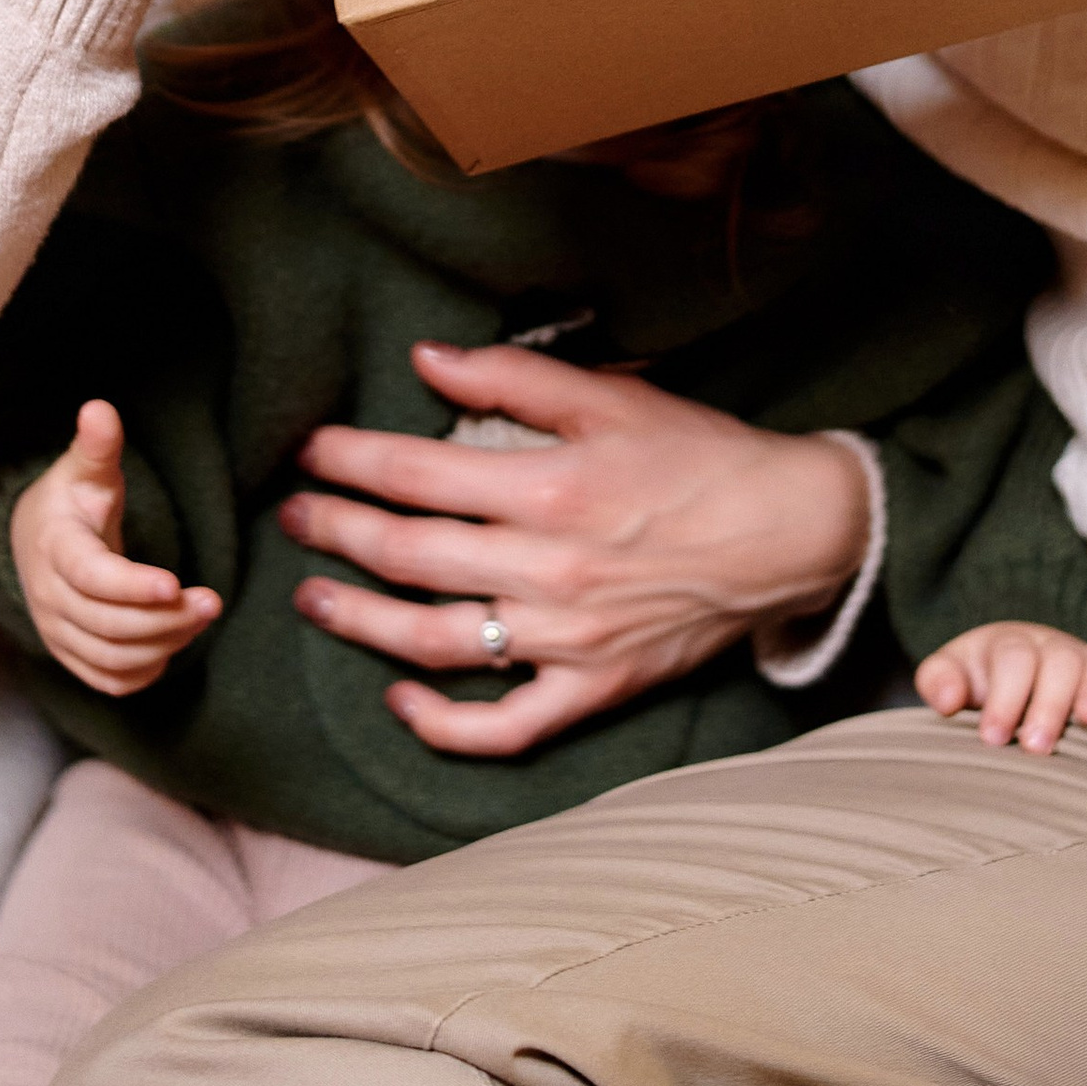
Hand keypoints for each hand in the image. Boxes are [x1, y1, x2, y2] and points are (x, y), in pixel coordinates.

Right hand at [9, 399, 218, 698]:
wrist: (33, 541)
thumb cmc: (70, 502)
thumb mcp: (84, 470)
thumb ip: (97, 446)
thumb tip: (99, 408)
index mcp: (55, 548)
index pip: (91, 577)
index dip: (131, 586)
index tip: (175, 583)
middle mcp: (50, 598)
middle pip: (108, 625)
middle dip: (164, 619)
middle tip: (212, 601)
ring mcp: (57, 632)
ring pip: (111, 657)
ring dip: (163, 645)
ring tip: (202, 616)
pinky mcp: (70, 655)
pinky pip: (107, 680)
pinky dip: (143, 672)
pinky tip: (173, 646)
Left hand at [281, 343, 870, 758]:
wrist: (794, 533)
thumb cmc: (703, 458)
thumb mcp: (613, 396)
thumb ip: (514, 376)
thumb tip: (426, 359)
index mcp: (552, 489)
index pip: (416, 475)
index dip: (349, 461)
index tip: (309, 450)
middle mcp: (551, 570)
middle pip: (407, 556)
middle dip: (334, 532)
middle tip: (292, 514)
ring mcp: (569, 639)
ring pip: (433, 642)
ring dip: (359, 621)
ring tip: (314, 598)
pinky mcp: (594, 689)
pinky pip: (504, 726)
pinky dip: (443, 723)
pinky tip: (400, 697)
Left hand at [915, 619, 1086, 752]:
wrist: (1011, 675)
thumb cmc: (980, 684)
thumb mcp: (951, 675)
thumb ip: (939, 681)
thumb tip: (949, 701)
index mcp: (1010, 645)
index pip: (1013, 659)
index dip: (1004, 697)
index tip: (992, 738)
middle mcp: (1054, 647)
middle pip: (1060, 661)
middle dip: (1049, 704)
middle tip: (1035, 747)